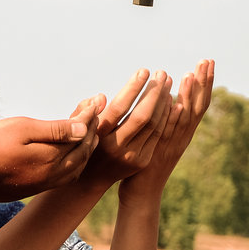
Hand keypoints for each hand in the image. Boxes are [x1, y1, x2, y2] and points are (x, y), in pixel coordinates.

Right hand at [0, 97, 101, 200]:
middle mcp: (52, 175)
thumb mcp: (20, 129)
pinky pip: (65, 175)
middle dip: (92, 130)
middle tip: (95, 110)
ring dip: (85, 147)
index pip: (80, 134)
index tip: (95, 100)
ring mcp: (43, 184)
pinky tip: (69, 152)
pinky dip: (74, 160)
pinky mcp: (34, 189)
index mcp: (51, 158)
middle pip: (83, 151)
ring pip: (77, 166)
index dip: (89, 116)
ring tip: (87, 130)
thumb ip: (54, 130)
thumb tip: (83, 127)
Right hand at [82, 68, 172, 186]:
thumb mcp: (78, 126)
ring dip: (164, 102)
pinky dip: (166, 117)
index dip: (133, 88)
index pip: (119, 108)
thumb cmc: (82, 142)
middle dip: (154, 92)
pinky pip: (158, 136)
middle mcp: (117, 148)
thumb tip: (102, 97)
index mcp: (100, 136)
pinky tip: (170, 101)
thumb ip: (85, 110)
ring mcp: (132, 157)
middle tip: (162, 73)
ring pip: (154, 126)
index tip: (144, 70)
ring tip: (168, 82)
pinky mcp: (142, 161)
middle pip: (142, 117)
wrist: (91, 179)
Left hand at [120, 58, 214, 201]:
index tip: (207, 62)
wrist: (142, 195)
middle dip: (203, 83)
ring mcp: (172, 146)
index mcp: (182, 132)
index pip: (197, 102)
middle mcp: (182, 137)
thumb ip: (162, 118)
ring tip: (191, 73)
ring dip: (189, 95)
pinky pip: (169, 134)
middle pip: (197, 106)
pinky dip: (175, 120)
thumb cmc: (145, 165)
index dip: (203, 83)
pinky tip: (178, 105)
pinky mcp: (159, 154)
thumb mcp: (157, 137)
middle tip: (207, 60)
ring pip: (185, 118)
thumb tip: (166, 97)